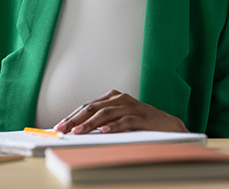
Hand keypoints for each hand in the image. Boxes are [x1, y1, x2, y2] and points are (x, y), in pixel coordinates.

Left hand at [54, 89, 187, 134]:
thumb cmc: (141, 122)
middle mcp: (120, 99)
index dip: (72, 116)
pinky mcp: (142, 117)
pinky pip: (125, 121)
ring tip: (78, 131)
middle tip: (63, 129)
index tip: (59, 126)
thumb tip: (77, 130)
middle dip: (75, 120)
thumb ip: (102, 120)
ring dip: (90, 124)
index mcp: (112, 97)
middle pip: (93, 108)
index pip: (87, 106)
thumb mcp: (119, 118)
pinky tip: (104, 131)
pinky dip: (114, 126)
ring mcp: (132, 107)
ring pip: (106, 114)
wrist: (169, 125)